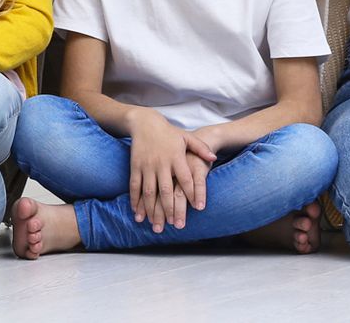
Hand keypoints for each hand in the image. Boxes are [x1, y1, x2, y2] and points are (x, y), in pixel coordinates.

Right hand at [127, 110, 215, 231]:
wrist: (145, 123)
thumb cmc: (169, 132)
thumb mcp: (187, 137)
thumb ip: (201, 148)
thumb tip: (214, 157)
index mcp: (176, 157)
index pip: (186, 178)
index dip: (192, 193)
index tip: (198, 208)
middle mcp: (161, 164)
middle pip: (166, 190)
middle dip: (170, 209)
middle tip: (175, 226)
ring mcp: (147, 166)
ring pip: (149, 192)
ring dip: (152, 210)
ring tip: (156, 226)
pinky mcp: (135, 167)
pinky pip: (135, 187)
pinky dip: (135, 201)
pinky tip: (137, 214)